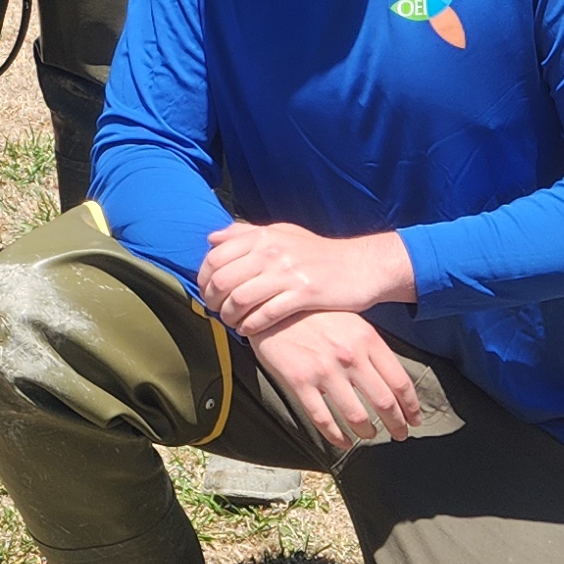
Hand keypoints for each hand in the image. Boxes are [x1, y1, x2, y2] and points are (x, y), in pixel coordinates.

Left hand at [198, 221, 413, 336]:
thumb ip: (247, 234)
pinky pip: (266, 314)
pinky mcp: (305, 293)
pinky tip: (247, 331)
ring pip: (240, 298)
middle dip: (212, 300)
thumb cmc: (318, 253)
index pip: (215, 256)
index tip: (205, 292)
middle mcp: (272, 251)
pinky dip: (251, 325)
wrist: (361, 266)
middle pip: (223, 279)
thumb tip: (212, 238)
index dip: (203, 278)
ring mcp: (288, 272)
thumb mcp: (283, 233)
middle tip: (214, 311)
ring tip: (230, 322)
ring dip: (229, 315)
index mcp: (264, 236)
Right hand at [247, 309, 423, 448]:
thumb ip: (371, 346)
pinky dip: (336, 437)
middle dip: (396, 424)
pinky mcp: (299, 382)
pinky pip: (323, 419)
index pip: (400, 382)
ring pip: (356, 416)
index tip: (414, 418)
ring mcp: (324, 370)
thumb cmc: (314, 313)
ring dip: (367, 432)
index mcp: (367, 339)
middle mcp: (350, 356)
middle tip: (399, 434)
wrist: (271, 306)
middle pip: (384, 402)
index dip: (411, 406)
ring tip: (370, 435)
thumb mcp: (350, 319)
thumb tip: (392, 378)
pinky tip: (343, 442)